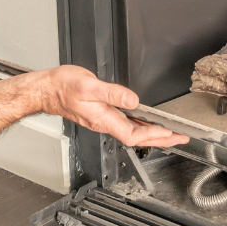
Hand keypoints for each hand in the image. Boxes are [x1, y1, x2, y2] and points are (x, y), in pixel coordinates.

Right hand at [28, 66, 186, 147]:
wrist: (47, 89)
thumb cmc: (63, 88)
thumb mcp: (89, 85)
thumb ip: (112, 93)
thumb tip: (133, 100)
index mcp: (104, 119)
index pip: (133, 134)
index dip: (153, 135)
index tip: (170, 133)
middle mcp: (105, 123)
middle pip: (137, 138)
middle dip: (160, 140)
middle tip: (180, 139)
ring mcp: (103, 120)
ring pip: (133, 132)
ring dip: (153, 134)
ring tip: (170, 134)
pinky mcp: (102, 115)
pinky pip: (126, 125)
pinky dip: (141, 126)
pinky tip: (147, 123)